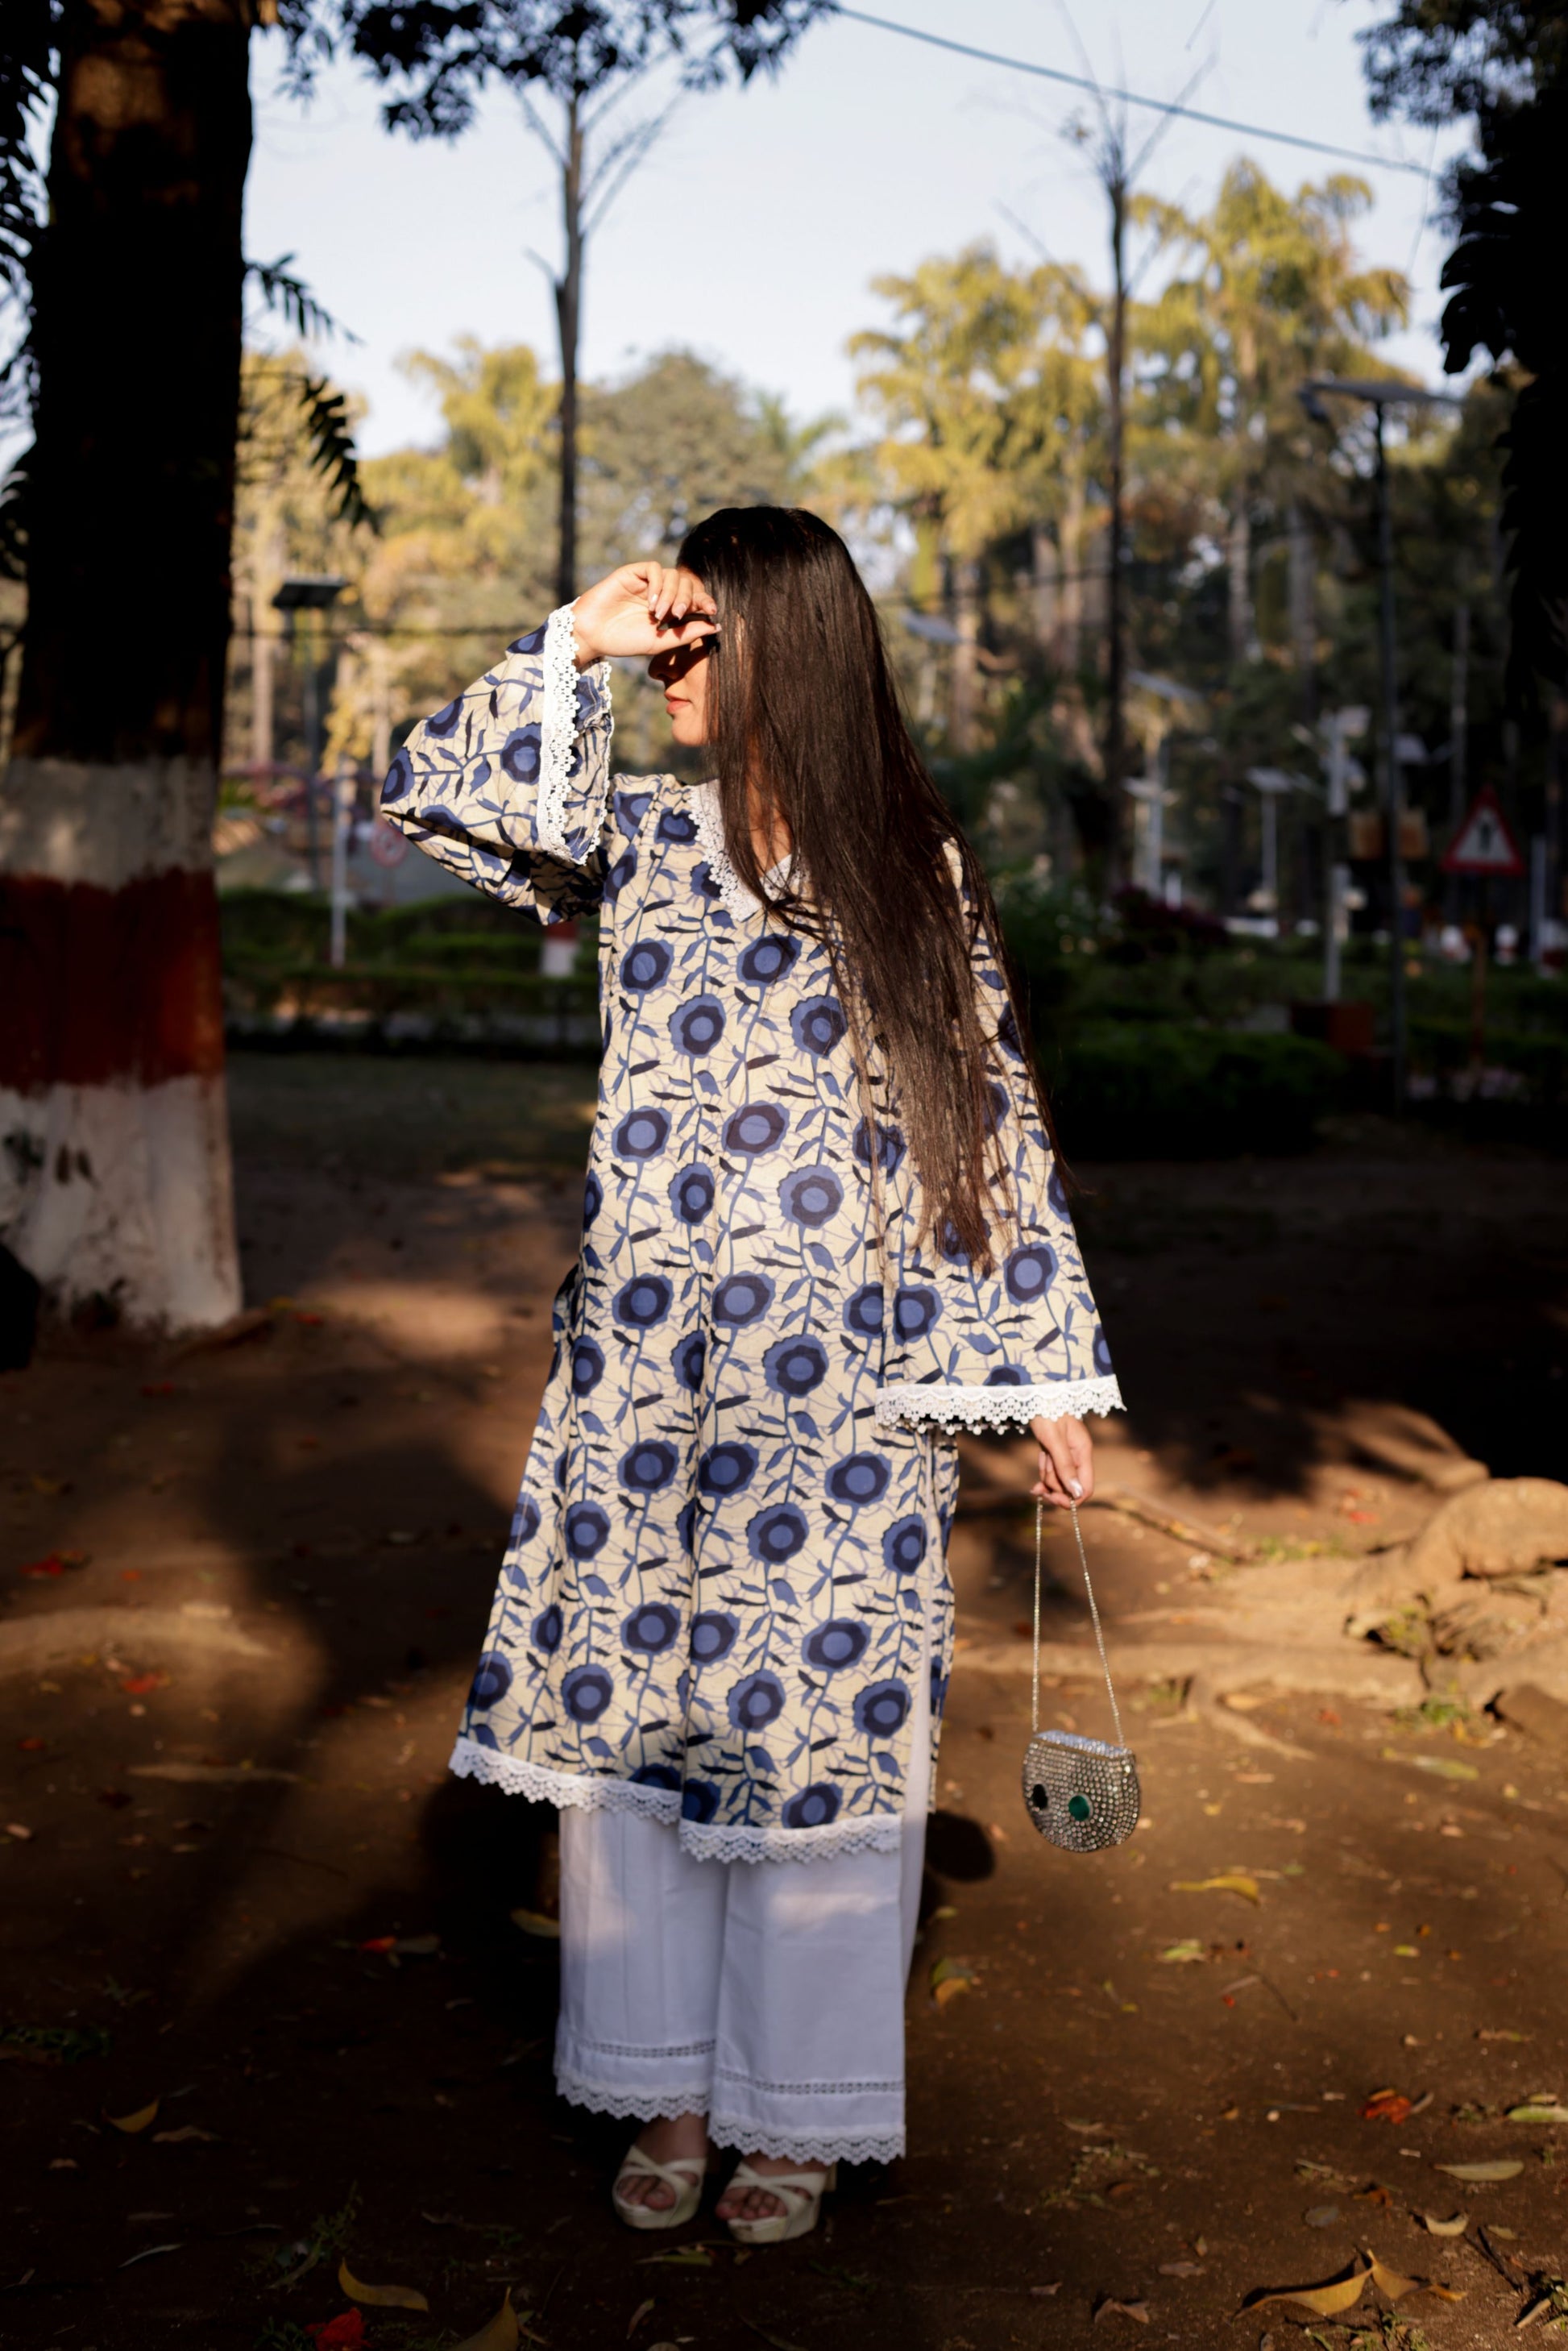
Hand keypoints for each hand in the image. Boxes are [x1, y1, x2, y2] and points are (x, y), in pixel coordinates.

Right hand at [570, 562, 717, 666]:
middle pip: (686, 583)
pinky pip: (654, 568)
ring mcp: (646, 582)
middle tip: (677, 616)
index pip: (694, 597)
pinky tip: (651, 602)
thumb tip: (716, 625)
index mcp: (669, 609)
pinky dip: (658, 584)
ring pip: (672, 575)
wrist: (592, 635)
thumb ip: (686, 633)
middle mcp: (660, 593)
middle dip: (687, 598)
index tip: (711, 611)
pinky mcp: (632, 572)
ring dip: (671, 594)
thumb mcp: (659, 642)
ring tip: (659, 614)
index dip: (705, 601)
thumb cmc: (623, 641)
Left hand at [1029, 1414, 1094, 1509]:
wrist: (1036, 1394)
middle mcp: (1077, 1455)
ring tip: (1041, 1460)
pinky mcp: (1055, 1451)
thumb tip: (1077, 1493)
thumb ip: (1065, 1466)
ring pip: (1058, 1478)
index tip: (1054, 1499)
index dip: (1072, 1498)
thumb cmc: (1047, 1411)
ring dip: (1046, 1476)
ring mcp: (1066, 1454)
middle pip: (1069, 1485)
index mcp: (1083, 1451)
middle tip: (1040, 1484)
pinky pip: (1051, 1470)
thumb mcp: (1054, 1439)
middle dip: (1054, 1485)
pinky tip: (1038, 1469)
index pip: (1086, 1487)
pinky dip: (1044, 1471)